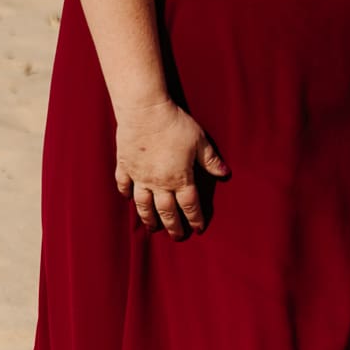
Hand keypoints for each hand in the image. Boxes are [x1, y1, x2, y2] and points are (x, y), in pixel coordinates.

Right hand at [114, 99, 228, 238]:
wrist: (145, 112)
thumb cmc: (176, 125)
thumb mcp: (200, 141)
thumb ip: (211, 160)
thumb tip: (225, 174)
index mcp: (180, 178)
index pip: (190, 205)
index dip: (196, 219)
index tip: (199, 229)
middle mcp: (159, 183)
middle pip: (166, 211)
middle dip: (173, 227)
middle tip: (177, 237)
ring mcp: (139, 177)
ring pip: (143, 205)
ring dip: (148, 219)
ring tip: (153, 228)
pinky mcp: (125, 166)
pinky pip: (124, 186)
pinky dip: (126, 195)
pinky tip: (129, 200)